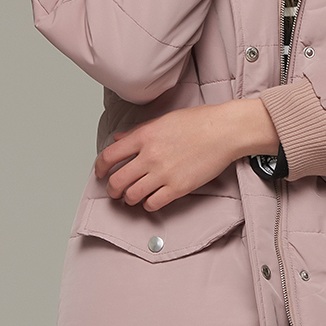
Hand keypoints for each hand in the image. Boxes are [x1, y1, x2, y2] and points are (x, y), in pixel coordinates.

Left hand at [95, 100, 279, 210]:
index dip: (100, 168)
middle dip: (112, 189)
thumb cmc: (199, 122)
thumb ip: (138, 132)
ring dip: (129, 199)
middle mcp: (150, 156)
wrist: (224, 131)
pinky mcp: (178, 187)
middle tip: (115, 191)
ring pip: (132, 195)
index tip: (101, 173)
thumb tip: (118, 139)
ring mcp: (164, 173)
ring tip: (133, 197)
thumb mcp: (163, 120)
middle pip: (117, 181)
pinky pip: (152, 203)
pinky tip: (151, 200)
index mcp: (144, 136)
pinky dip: (148, 204)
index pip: (109, 156)